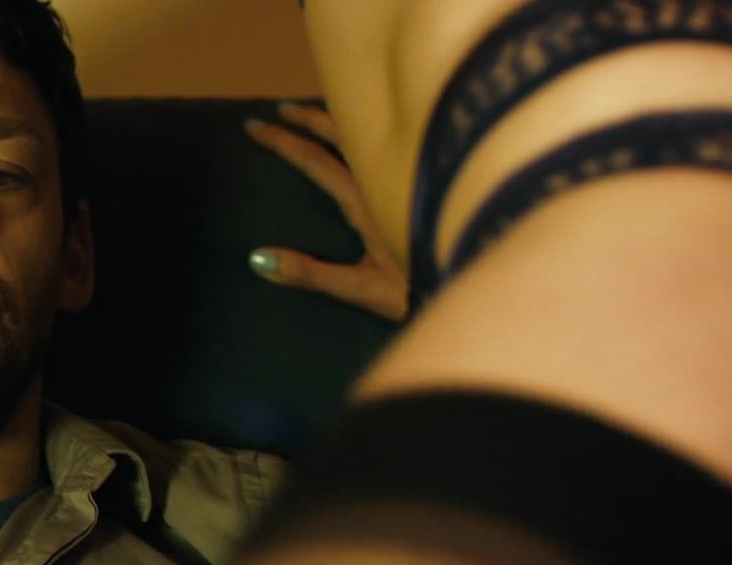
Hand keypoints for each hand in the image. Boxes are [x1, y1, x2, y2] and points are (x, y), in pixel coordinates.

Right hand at [244, 103, 407, 320]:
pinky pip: (393, 141)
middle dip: (307, 119)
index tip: (255, 126)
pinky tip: (370, 133)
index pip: (314, 160)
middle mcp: (385, 179)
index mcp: (364, 201)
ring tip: (320, 110)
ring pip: (369, 133)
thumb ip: (310, 273)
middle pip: (341, 134)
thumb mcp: (360, 287)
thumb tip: (257, 258)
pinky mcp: (428, 178)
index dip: (282, 141)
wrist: (476, 280)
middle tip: (280, 109)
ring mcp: (408, 176)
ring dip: (340, 118)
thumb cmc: (418, 288)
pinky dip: (369, 130)